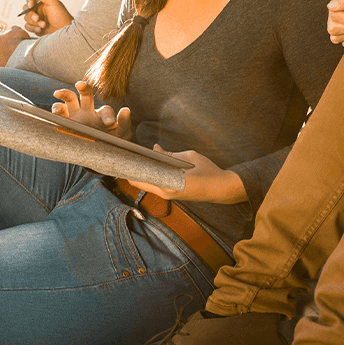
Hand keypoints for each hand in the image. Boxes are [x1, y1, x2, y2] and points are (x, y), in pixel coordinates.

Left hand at [0, 27, 30, 65]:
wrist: (22, 52)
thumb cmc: (18, 39)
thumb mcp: (17, 29)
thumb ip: (13, 29)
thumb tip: (13, 29)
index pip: (1, 41)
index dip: (8, 42)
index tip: (14, 42)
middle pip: (1, 51)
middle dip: (7, 50)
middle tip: (16, 50)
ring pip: (4, 59)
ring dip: (9, 57)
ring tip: (18, 56)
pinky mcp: (4, 67)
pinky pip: (9, 65)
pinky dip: (12, 63)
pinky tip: (18, 61)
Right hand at [20, 0, 73, 35]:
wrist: (65, 30)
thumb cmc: (62, 16)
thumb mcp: (53, 3)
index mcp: (42, 2)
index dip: (29, 1)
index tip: (31, 6)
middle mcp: (38, 10)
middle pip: (26, 9)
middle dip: (32, 15)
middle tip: (38, 18)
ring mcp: (36, 19)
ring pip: (26, 18)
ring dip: (34, 23)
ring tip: (43, 25)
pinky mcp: (35, 27)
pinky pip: (27, 27)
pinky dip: (33, 28)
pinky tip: (40, 29)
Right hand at [52, 81, 132, 137]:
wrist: (97, 157)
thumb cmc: (112, 144)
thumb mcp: (121, 136)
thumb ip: (124, 124)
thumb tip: (126, 110)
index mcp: (103, 115)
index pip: (105, 110)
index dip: (107, 116)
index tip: (110, 124)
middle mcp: (88, 112)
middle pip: (85, 94)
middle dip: (83, 87)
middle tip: (80, 85)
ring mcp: (76, 117)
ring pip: (69, 100)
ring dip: (64, 94)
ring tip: (58, 93)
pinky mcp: (65, 124)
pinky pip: (59, 115)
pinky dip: (55, 110)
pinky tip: (54, 113)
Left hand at [127, 147, 245, 203]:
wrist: (222, 189)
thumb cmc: (208, 172)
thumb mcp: (188, 158)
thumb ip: (169, 155)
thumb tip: (154, 149)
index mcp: (168, 185)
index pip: (140, 178)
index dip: (130, 167)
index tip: (122, 155)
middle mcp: (165, 193)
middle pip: (140, 182)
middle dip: (132, 169)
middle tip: (126, 154)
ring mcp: (168, 195)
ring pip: (146, 184)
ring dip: (141, 172)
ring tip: (134, 157)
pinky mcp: (171, 194)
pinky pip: (155, 184)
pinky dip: (150, 174)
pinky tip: (148, 164)